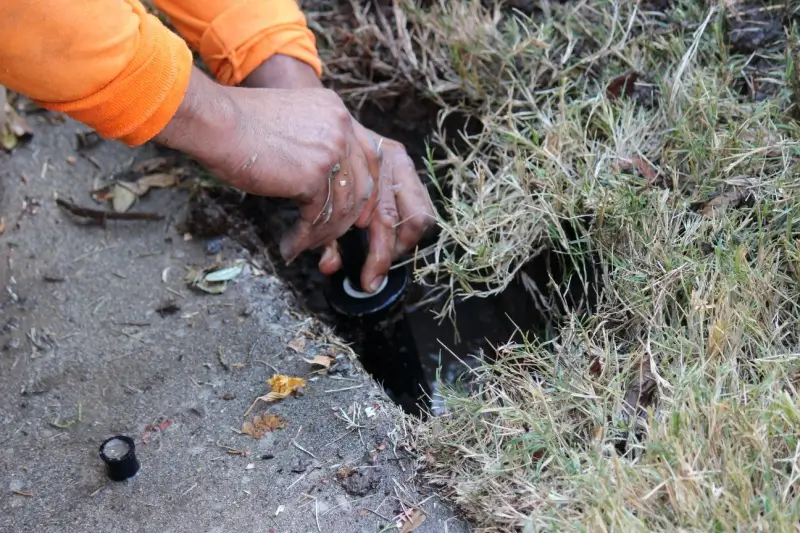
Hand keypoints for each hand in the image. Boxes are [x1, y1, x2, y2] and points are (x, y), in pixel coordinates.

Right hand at [154, 66, 380, 263]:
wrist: (216, 122)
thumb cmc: (239, 124)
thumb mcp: (290, 123)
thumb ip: (314, 143)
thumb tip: (320, 180)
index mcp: (337, 112)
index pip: (369, 156)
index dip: (366, 189)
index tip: (355, 212)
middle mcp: (341, 128)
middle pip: (362, 184)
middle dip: (347, 218)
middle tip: (327, 236)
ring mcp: (331, 150)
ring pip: (342, 206)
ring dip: (322, 233)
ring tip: (300, 244)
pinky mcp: (314, 175)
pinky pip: (320, 217)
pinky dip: (306, 237)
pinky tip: (290, 245)